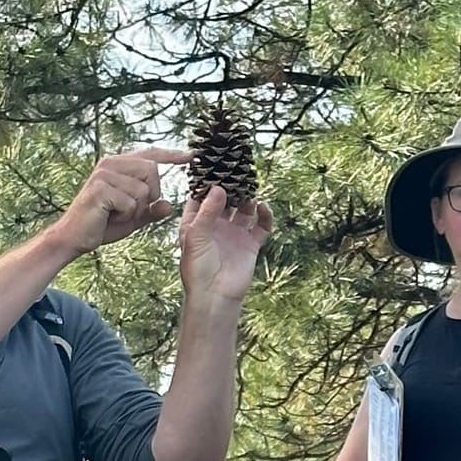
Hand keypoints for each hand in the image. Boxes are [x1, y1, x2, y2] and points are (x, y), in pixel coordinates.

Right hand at [58, 148, 187, 253]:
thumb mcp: (133, 217)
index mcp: (119, 165)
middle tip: (130, 210)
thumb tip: (170, 205)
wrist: (74, 237)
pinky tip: (109, 217)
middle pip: (152, 170)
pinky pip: (131, 203)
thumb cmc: (102, 224)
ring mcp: (105, 174)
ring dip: (136, 209)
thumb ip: (151, 210)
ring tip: (117, 214)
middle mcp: (111, 163)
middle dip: (150, 195)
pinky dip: (126, 216)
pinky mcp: (101, 188)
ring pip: (143, 189)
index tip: (191, 156)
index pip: (151, 155)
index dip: (172, 155)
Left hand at [181, 178, 273, 306]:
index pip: (201, 197)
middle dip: (231, 186)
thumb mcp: (196, 235)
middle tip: (237, 170)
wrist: (215, 296)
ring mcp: (234, 234)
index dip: (206, 182)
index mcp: (196, 223)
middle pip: (225, 200)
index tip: (213, 164)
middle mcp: (216, 227)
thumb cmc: (198, 269)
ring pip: (244, 209)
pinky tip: (262, 207)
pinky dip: (264, 215)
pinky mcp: (250, 244)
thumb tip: (219, 187)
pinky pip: (261, 225)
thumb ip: (208, 210)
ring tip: (250, 186)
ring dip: (248, 198)